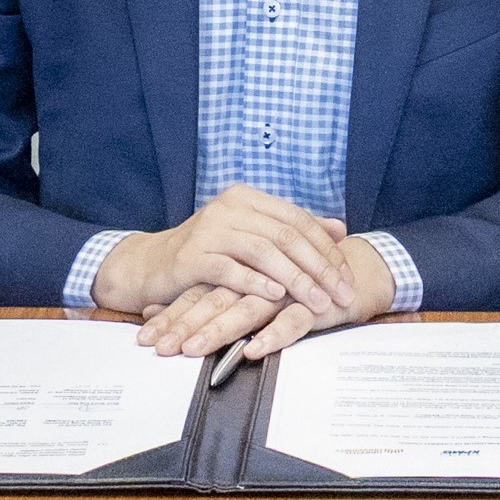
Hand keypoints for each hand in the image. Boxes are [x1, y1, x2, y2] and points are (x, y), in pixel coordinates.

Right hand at [98, 185, 373, 353]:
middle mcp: (229, 207)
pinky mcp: (192, 256)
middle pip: (286, 235)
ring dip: (296, 279)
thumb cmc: (207, 254)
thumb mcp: (251, 236)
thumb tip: (339, 228)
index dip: (327, 250)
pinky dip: (256, 282)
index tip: (348, 278)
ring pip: (263, 251)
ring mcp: (209, 229)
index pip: (298, 220)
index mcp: (248, 198)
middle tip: (342, 294)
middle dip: (319, 268)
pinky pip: (230, 269)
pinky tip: (277, 297)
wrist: (152, 265)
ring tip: (318, 302)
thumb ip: (292, 231)